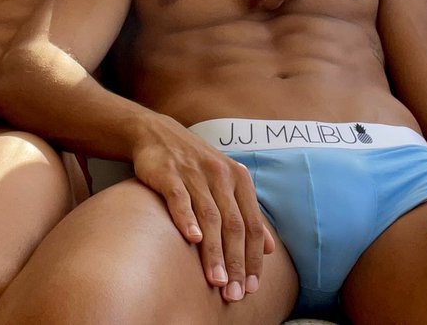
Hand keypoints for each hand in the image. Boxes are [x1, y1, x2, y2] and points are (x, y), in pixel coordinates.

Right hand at [132, 122, 273, 301]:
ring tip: (217, 280)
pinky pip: (180, 198)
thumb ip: (247, 213)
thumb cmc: (195, 164)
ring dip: (214, 251)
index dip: (253, 257)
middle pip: (233, 224)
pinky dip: (187, 219)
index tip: (252, 287)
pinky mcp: (168, 173)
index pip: (251, 224)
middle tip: (234, 293)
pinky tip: (192, 239)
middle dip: (236, 262)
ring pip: (210, 216)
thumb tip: (269, 248)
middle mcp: (220, 175)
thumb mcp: (226, 182)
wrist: (157, 133)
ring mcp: (194, 173)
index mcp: (238, 179)